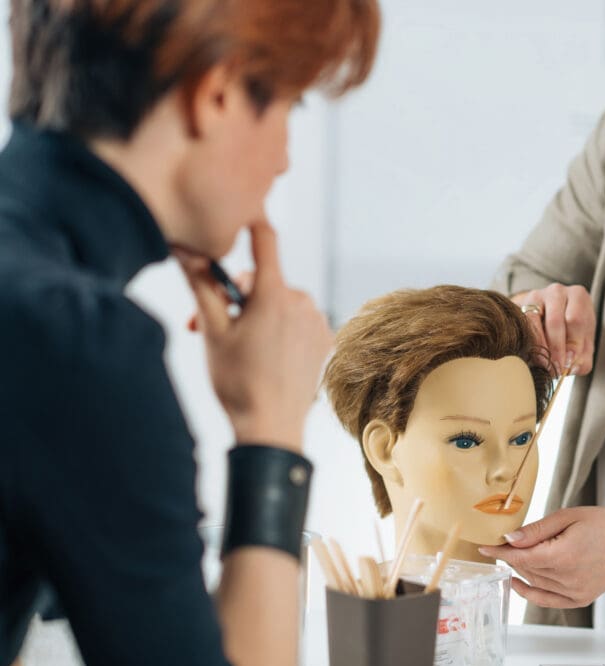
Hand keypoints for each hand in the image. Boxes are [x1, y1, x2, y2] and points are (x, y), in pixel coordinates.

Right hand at [174, 220, 331, 451]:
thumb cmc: (237, 382)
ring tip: (239, 343)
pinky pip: (298, 319)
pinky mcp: (325, 337)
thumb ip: (201, 284)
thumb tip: (186, 249)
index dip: (253, 221)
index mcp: (272, 294)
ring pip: (279, 301)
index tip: (245, 207)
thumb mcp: (212, 331)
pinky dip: (280, 327)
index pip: (265, 240)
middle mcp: (301, 301)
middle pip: (263, 279)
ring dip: (257, 313)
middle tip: (207, 323)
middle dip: (235, 296)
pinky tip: (267, 351)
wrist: (272, 427)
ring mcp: (317, 320)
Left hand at [478, 507, 604, 608]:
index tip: (485, 547)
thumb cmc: (604, 523)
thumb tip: (510, 539)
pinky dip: (531, 592)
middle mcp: (568, 578)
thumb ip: (536, 530)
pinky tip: (519, 582)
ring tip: (516, 556)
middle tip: (504, 544)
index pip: (521, 557)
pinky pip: (547, 599)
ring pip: (534, 583)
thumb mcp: (568, 516)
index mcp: (565, 555)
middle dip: (511, 556)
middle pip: (526, 569)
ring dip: (521, 570)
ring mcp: (575, 592)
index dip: (500, 552)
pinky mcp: (580, 599)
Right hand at [512, 284, 595, 374]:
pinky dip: (530, 342)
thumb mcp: (583, 343)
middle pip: (556, 321)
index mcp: (578, 296)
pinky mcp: (522, 303)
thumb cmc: (570, 331)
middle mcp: (558, 291)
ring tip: (545, 365)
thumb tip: (572, 367)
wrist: (546, 316)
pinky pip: (524, 325)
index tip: (567, 364)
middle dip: (556, 349)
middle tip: (555, 368)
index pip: (576, 320)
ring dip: (541, 347)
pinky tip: (534, 356)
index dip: (572, 345)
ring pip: (536, 322)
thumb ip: (583, 358)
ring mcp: (537, 295)